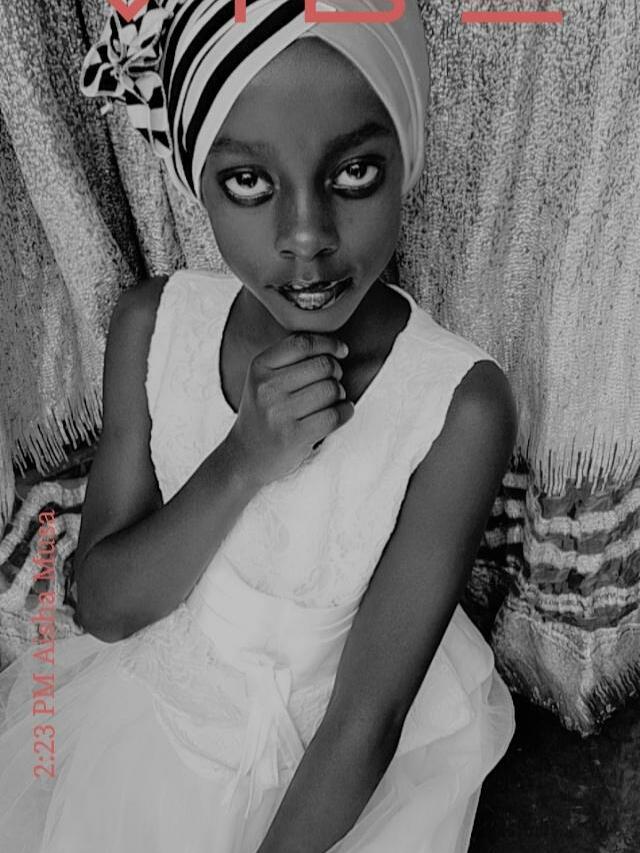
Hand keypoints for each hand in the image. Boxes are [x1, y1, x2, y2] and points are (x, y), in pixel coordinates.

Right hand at [227, 331, 353, 486]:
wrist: (246, 455)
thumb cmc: (264, 411)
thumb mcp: (264, 378)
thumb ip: (291, 358)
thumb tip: (336, 347)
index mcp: (259, 367)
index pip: (303, 343)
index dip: (329, 344)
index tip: (341, 351)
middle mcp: (267, 388)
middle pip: (323, 365)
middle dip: (337, 372)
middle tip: (333, 381)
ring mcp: (279, 413)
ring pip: (332, 390)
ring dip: (341, 394)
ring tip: (333, 400)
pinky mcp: (294, 436)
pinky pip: (334, 415)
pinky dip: (346, 412)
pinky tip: (341, 412)